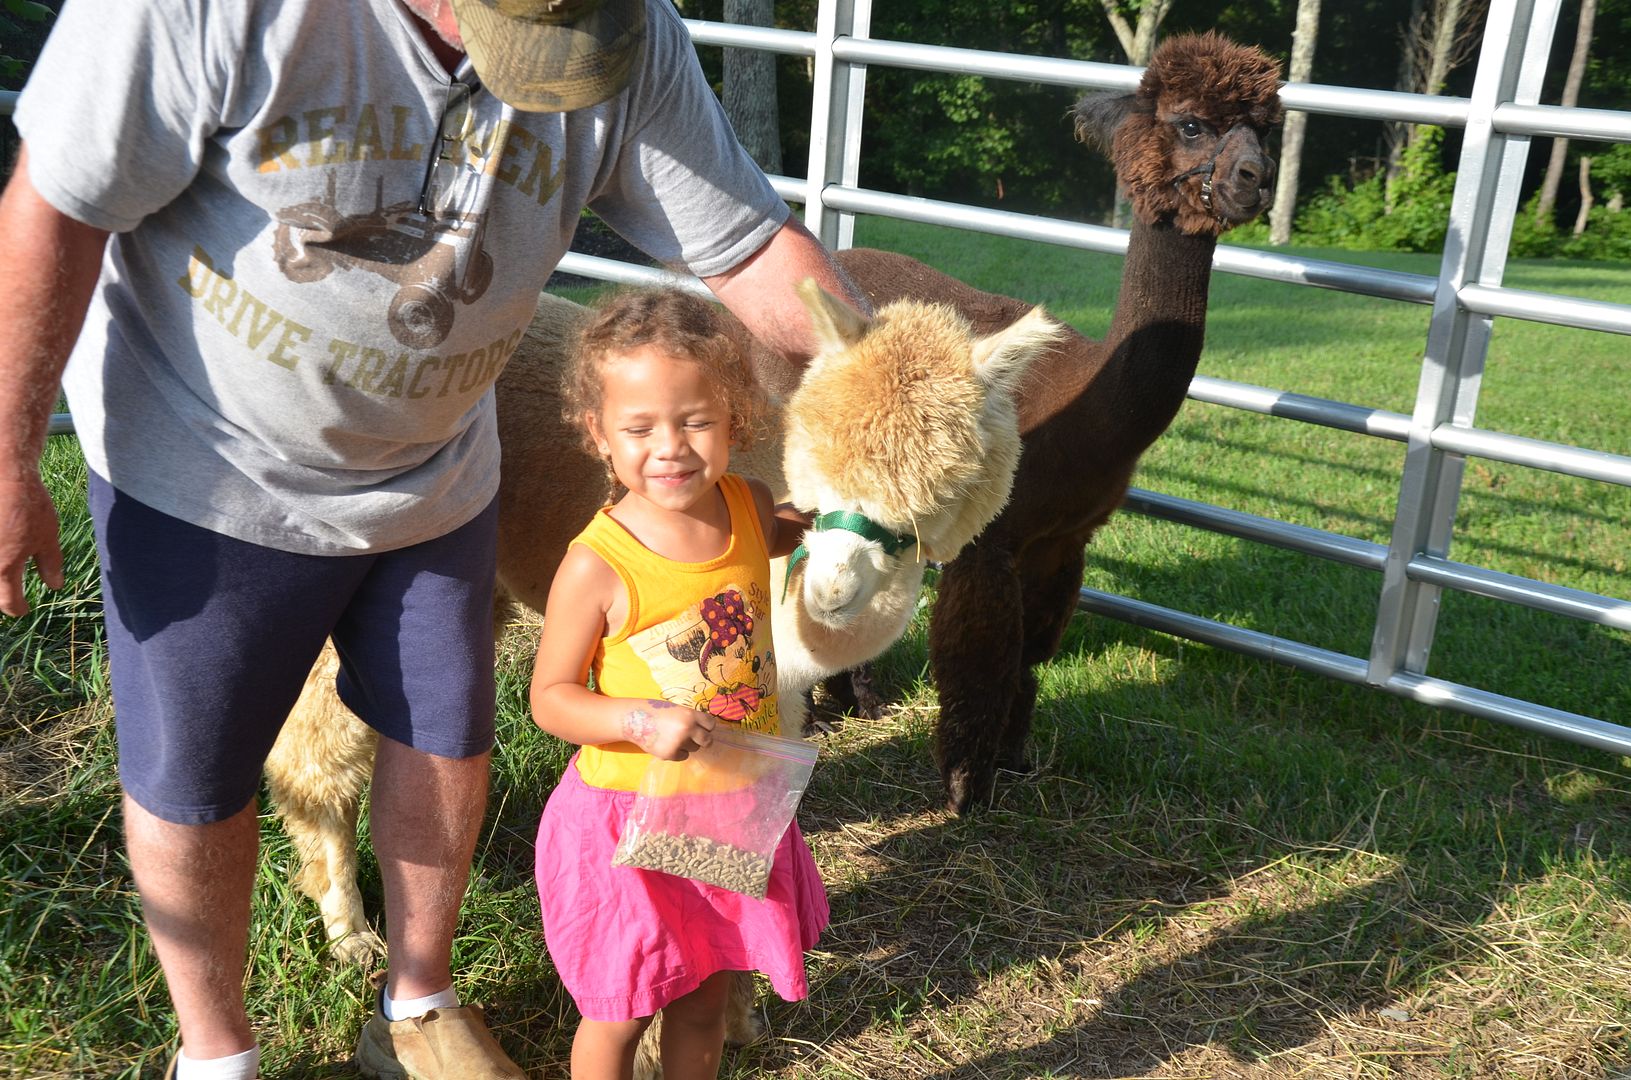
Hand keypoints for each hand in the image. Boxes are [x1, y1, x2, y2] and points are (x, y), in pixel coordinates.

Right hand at [0, 476, 64, 617]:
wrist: (4, 474)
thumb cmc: (29, 505)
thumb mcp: (47, 537)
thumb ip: (50, 564)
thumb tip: (56, 586)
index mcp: (2, 567)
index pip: (8, 601)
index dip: (18, 608)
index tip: (24, 609)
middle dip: (1, 595)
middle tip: (11, 596)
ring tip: (6, 574)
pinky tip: (4, 545)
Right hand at [620, 699, 716, 760]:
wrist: (634, 718)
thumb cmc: (657, 711)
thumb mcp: (677, 710)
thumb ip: (691, 719)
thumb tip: (706, 730)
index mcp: (690, 715)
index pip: (711, 725)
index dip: (707, 727)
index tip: (704, 728)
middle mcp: (687, 729)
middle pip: (707, 740)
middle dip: (704, 740)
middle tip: (697, 739)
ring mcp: (679, 742)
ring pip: (694, 748)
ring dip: (688, 745)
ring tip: (674, 737)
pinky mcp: (670, 754)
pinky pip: (683, 756)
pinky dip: (678, 752)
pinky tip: (667, 743)